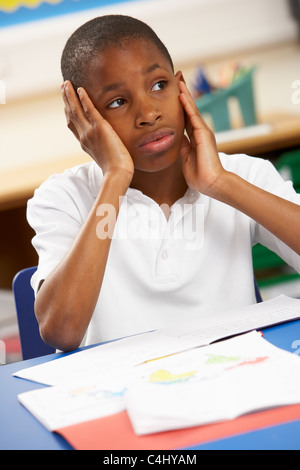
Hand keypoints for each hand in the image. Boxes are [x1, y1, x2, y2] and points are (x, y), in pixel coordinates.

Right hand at [61, 81, 133, 180]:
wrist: (117, 174)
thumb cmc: (116, 170)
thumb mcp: (105, 157)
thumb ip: (102, 148)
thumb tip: (106, 147)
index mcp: (85, 144)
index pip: (73, 125)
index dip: (68, 112)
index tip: (66, 103)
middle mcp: (84, 137)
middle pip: (71, 115)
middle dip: (66, 100)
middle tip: (63, 86)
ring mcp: (90, 132)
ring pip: (76, 110)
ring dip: (70, 96)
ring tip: (67, 84)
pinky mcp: (100, 129)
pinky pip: (89, 110)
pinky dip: (84, 99)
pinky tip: (80, 89)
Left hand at [178, 80, 224, 195]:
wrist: (211, 183)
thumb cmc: (200, 176)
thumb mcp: (186, 159)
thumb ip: (182, 147)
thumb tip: (176, 138)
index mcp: (194, 139)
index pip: (185, 119)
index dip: (179, 107)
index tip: (173, 94)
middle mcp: (200, 132)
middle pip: (189, 110)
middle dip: (183, 95)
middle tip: (177, 79)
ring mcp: (203, 132)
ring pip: (192, 109)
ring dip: (184, 94)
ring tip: (178, 80)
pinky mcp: (204, 134)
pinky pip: (194, 116)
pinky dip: (187, 105)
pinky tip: (181, 94)